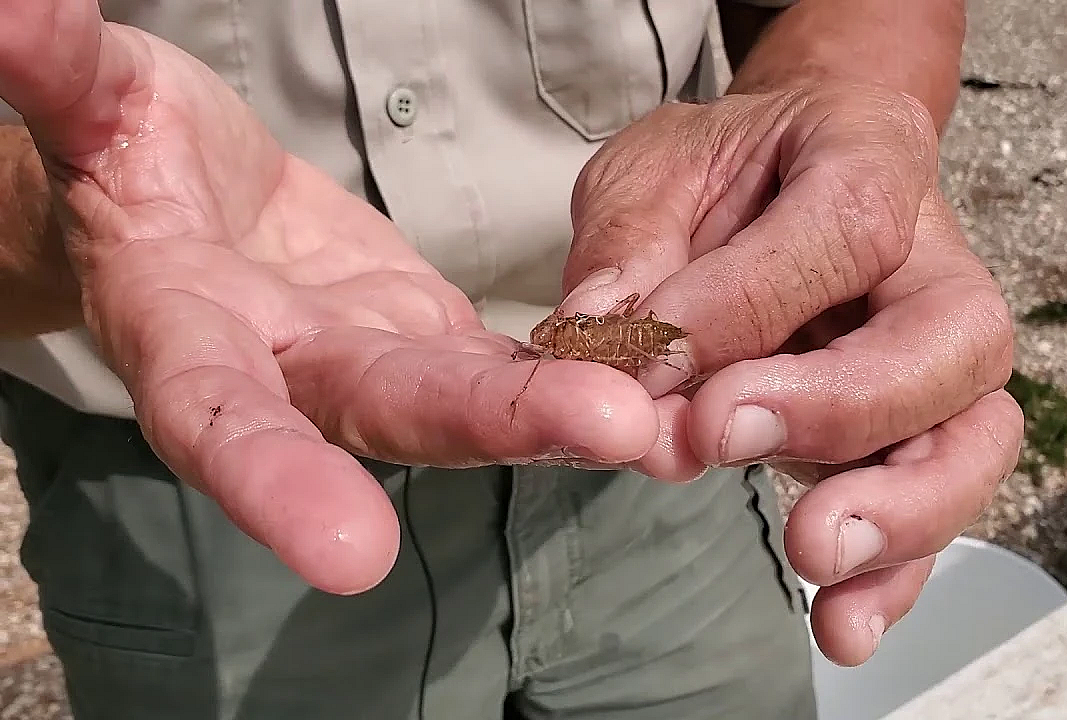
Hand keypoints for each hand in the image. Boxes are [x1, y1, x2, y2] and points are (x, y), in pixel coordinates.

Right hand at [0, 1, 665, 594]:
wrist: (185, 200)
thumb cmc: (127, 160)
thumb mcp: (90, 109)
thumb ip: (61, 77)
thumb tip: (6, 12)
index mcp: (188, 340)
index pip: (221, 421)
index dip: (274, 483)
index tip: (351, 554)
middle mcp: (291, 376)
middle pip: (393, 414)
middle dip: (495, 427)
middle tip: (608, 432)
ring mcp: (371, 360)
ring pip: (471, 392)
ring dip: (563, 402)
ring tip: (659, 404)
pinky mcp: (430, 334)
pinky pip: (509, 356)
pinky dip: (580, 363)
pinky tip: (655, 364)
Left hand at [559, 87, 1022, 665]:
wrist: (787, 176)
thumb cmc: (723, 171)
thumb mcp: (653, 170)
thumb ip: (629, 247)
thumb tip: (603, 342)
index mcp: (871, 155)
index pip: (846, 228)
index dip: (747, 301)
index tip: (652, 360)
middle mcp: (932, 262)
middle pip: (951, 345)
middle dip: (841, 407)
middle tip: (725, 441)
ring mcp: (935, 357)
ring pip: (973, 440)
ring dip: (899, 512)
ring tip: (813, 556)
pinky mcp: (913, 431)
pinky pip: (935, 505)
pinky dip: (895, 573)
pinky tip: (842, 624)